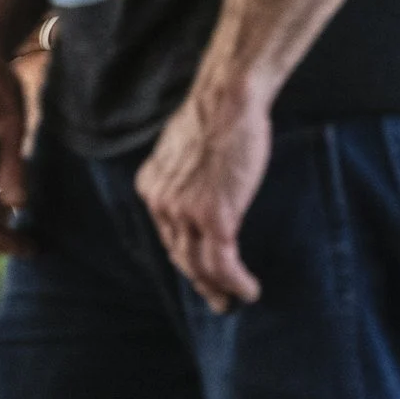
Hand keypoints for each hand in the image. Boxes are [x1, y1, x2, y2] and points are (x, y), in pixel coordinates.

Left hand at [136, 82, 270, 312]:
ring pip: (200, 266)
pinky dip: (236, 282)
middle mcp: (161, 204)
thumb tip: (198, 188)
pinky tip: (248, 290)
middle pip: (180, 256)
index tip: (200, 272)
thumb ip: (183, 175)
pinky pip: (223, 263)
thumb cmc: (216, 116)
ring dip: (219, 289)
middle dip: (199, 282)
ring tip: (234, 300)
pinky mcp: (215, 216)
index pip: (167, 236)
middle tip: (217, 299)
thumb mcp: (184, 149)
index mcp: (151, 187)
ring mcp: (185, 213)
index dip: (185, 259)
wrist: (228, 99)